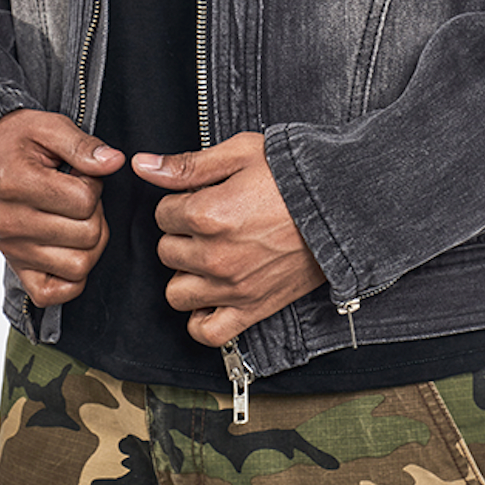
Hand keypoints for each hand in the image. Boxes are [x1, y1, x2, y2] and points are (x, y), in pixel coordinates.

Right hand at [0, 109, 124, 307]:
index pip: (84, 200)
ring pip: (79, 266)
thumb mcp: (48, 127)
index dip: (94, 184)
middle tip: (79, 197)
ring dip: (89, 243)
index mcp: (17, 183)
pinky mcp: (16, 268)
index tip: (81, 174)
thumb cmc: (16, 143)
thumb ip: (82, 145)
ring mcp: (13, 250)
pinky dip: (72, 278)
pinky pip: (54, 294)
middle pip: (88, 234)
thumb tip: (114, 161)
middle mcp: (12, 223)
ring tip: (75, 219)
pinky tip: (70, 248)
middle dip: (95, 213)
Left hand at [133, 132, 324, 346]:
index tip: (202, 198)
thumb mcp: (240, 153)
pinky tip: (211, 294)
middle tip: (212, 223)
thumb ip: (187, 165)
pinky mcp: (252, 309)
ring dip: (188, 273)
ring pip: (177, 292)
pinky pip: (207, 331)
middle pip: (167, 251)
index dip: (180, 202)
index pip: (163, 214)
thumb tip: (142, 166)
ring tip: (211, 255)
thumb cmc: (294, 175)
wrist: (342, 204)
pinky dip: (202, 317)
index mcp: (208, 214)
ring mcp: (233, 287)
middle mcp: (215, 256)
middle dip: (183, 234)